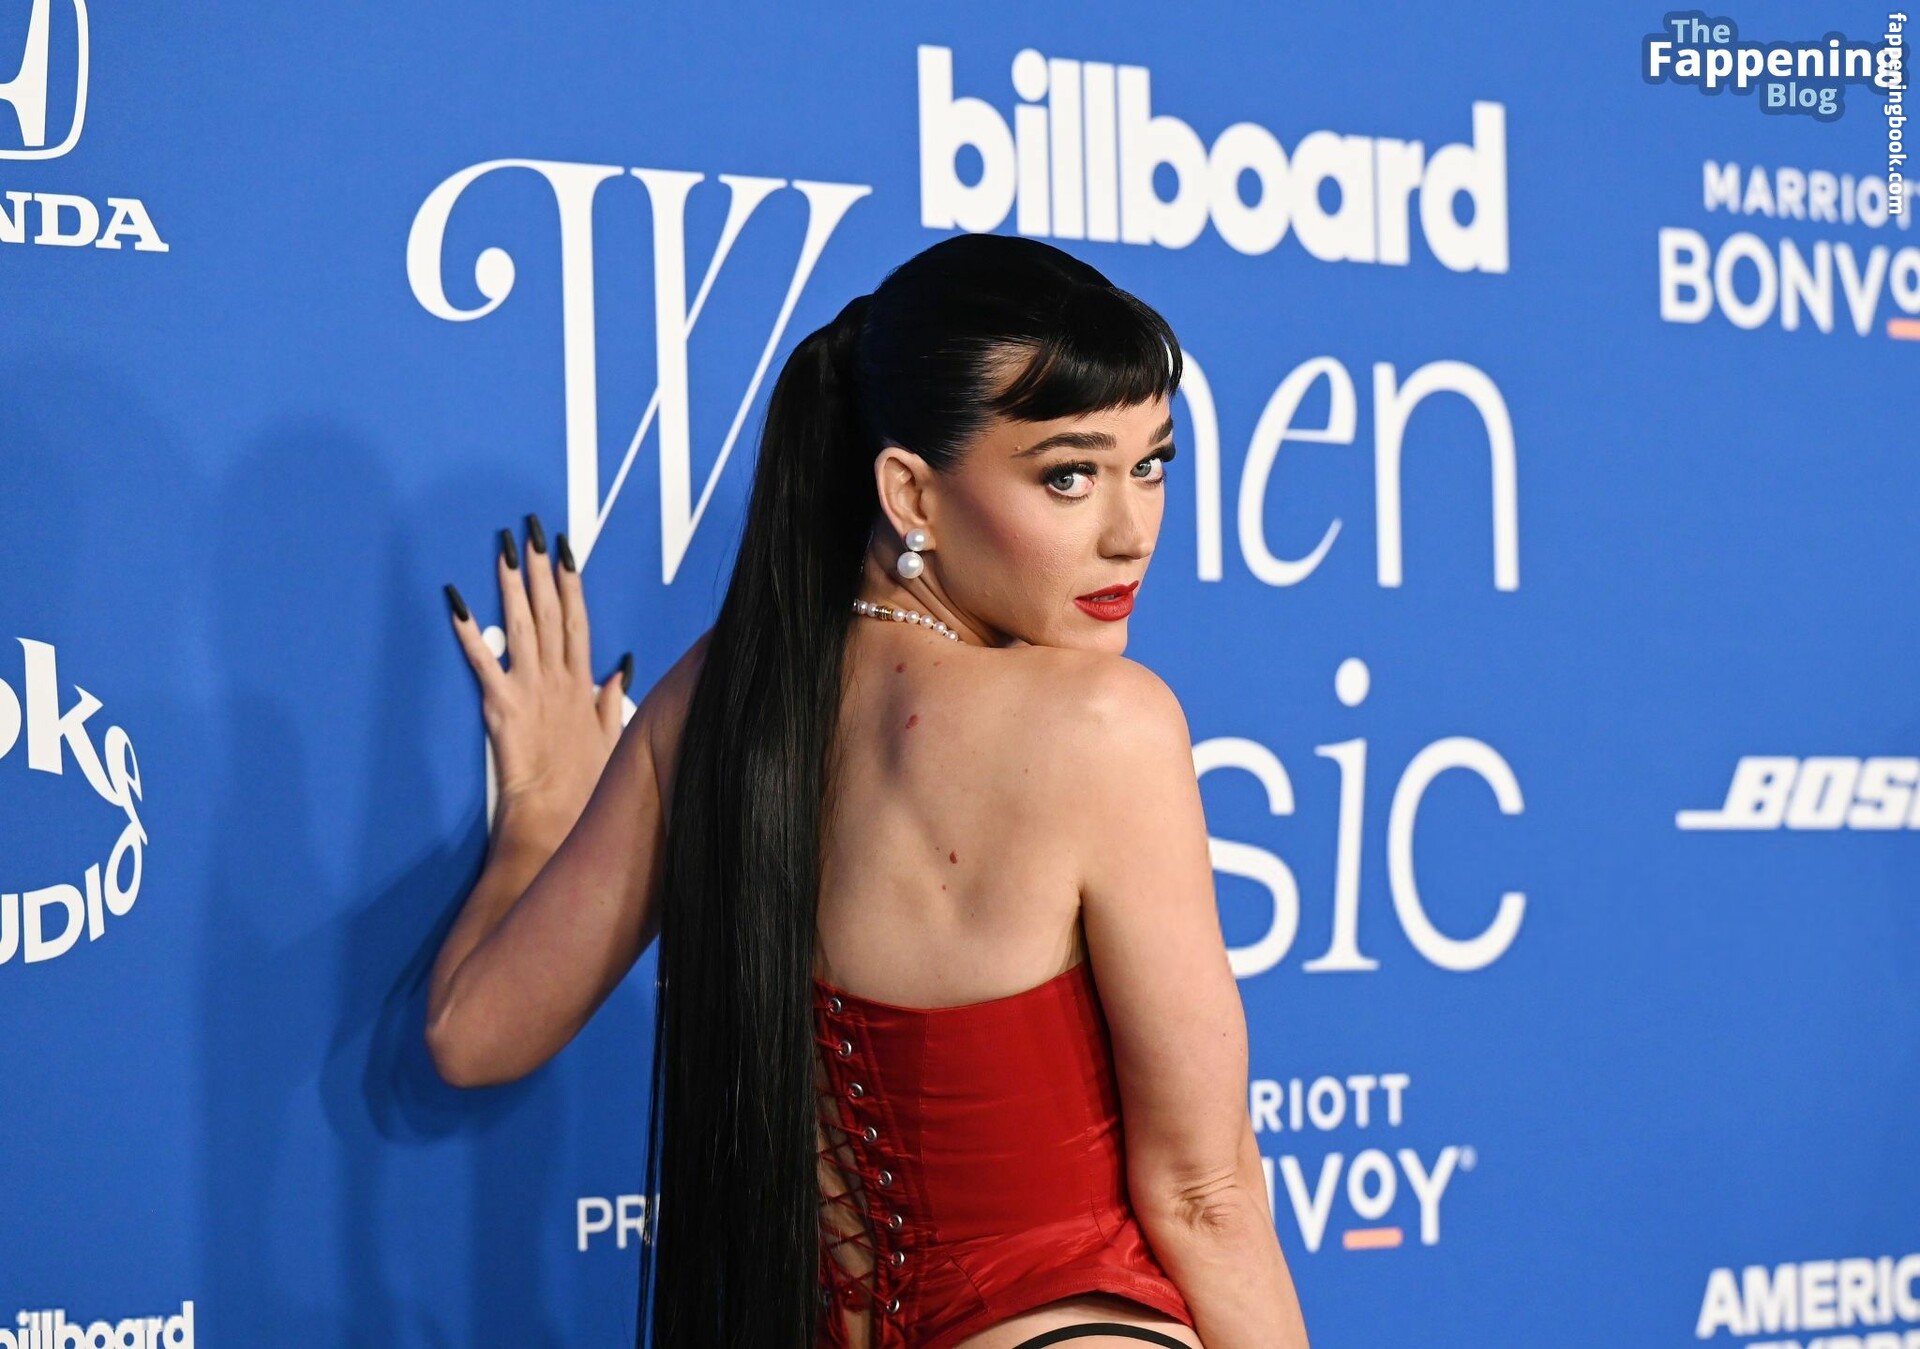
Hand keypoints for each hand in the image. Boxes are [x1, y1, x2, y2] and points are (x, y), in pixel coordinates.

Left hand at [444, 513, 630, 847]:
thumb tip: (621, 668)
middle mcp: (559, 680)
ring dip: (512, 587)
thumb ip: (613, 701)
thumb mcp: (612, 740)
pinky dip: (468, 633)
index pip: (579, 622)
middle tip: (531, 532)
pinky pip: (483, 663)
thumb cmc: (584, 788)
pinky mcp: (503, 707)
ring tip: (503, 550)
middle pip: (552, 613)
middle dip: (541, 570)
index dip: (572, 584)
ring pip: (523, 627)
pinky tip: (456, 603)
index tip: (566, 551)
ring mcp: (532, 691)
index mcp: (583, 685)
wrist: (556, 820)